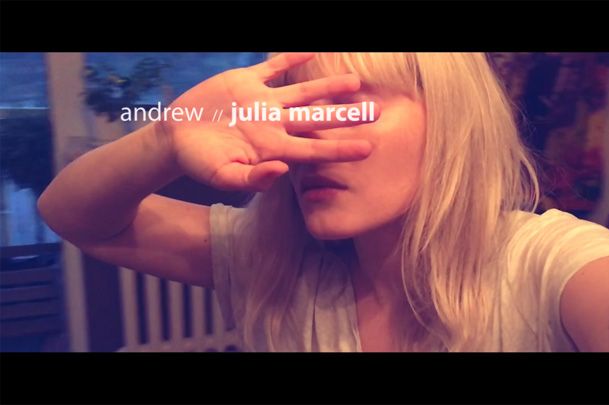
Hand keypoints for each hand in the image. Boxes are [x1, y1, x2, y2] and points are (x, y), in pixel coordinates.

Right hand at [159, 53, 376, 191]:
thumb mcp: (223, 177)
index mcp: (273, 149)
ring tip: (356, 82)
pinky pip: (273, 68)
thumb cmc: (200, 163)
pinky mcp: (246, 83)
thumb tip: (280, 172)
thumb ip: (252, 179)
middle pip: (318, 120)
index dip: (341, 149)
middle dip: (347, 117)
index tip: (369, 149)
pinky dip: (290, 59)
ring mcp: (262, 103)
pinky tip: (311, 51)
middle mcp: (274, 125)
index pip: (314, 149)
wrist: (176, 138)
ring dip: (328, 88)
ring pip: (303, 93)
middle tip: (377, 113)